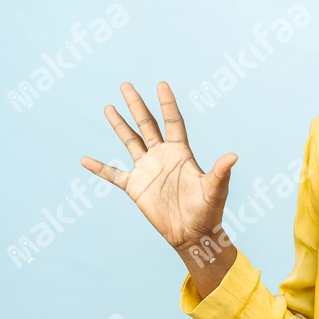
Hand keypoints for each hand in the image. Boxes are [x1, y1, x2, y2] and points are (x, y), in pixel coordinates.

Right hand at [82, 82, 237, 292]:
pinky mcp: (135, 187)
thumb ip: (220, 172)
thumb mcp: (215, 189)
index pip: (173, 122)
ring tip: (109, 107)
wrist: (192, 234)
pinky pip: (114, 174)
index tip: (161, 84)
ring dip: (119, 125)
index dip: (167, 104)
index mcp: (181, 153)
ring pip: (130, 141)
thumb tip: (233, 156)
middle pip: (147, 124)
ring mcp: (147, 170)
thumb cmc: (208, 211)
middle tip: (126, 85)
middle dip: (137, 105)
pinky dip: (100, 167)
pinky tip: (85, 160)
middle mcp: (162, 156)